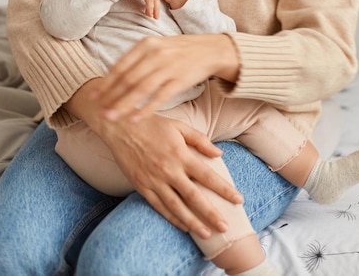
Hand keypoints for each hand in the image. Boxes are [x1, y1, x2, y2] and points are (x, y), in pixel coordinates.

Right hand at [65, 84, 242, 237]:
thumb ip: (199, 140)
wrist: (121, 127)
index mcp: (180, 154)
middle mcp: (168, 170)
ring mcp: (154, 180)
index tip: (238, 199)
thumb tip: (218, 154)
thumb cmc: (152, 124)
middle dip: (211, 213)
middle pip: (194, 197)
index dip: (224, 189)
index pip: (207, 175)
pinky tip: (183, 226)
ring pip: (176, 207)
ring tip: (207, 233)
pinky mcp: (141, 186)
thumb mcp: (179, 126)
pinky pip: (159, 207)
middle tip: (225, 227)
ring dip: (193, 222)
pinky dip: (172, 218)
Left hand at [90, 33, 239, 121]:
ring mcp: (168, 66)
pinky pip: (160, 97)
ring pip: (141, 89)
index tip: (93, 96)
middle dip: (111, 97)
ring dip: (124, 105)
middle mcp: (155, 54)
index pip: (121, 66)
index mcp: (146, 44)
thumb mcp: (157, 46)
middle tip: (98, 112)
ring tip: (111, 118)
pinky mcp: (180, 79)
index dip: (106, 82)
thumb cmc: (179, 50)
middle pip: (128, 79)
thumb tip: (112, 74)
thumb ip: (137, 58)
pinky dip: (146, 109)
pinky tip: (135, 119)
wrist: (210, 50)